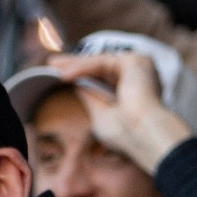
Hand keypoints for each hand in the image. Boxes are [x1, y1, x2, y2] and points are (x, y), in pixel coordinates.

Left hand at [45, 52, 191, 173]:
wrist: (144, 136)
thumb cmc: (126, 134)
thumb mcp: (101, 114)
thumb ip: (91, 98)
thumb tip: (78, 86)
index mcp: (135, 90)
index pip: (104, 78)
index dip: (81, 76)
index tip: (59, 77)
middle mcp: (140, 76)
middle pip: (100, 66)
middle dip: (74, 64)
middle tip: (51, 63)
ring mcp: (139, 66)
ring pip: (99, 63)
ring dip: (74, 65)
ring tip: (52, 69)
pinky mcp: (134, 61)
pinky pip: (101, 63)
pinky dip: (82, 68)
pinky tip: (64, 76)